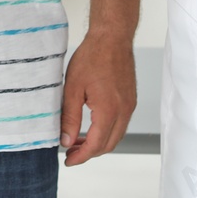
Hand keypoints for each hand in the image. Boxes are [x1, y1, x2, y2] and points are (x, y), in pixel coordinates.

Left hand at [60, 34, 136, 164]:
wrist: (112, 37)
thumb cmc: (92, 56)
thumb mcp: (73, 88)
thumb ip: (69, 117)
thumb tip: (65, 140)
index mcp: (109, 110)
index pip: (95, 145)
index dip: (81, 156)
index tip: (68, 160)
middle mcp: (124, 111)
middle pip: (109, 145)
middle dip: (89, 152)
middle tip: (70, 151)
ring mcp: (129, 106)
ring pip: (116, 136)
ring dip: (98, 142)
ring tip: (77, 140)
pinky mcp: (130, 100)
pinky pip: (120, 124)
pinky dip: (106, 131)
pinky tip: (91, 126)